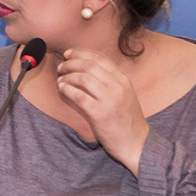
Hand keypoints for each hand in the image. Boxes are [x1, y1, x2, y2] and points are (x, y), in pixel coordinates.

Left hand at [55, 48, 149, 173]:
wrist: (136, 142)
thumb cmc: (126, 119)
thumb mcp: (124, 94)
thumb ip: (110, 81)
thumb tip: (86, 67)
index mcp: (123, 79)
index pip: (99, 58)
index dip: (81, 53)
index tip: (68, 53)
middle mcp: (118, 86)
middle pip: (89, 65)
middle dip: (71, 63)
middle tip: (61, 67)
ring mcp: (110, 99)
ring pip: (83, 78)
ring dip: (67, 76)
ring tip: (60, 79)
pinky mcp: (100, 113)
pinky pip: (79, 95)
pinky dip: (67, 89)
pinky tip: (62, 88)